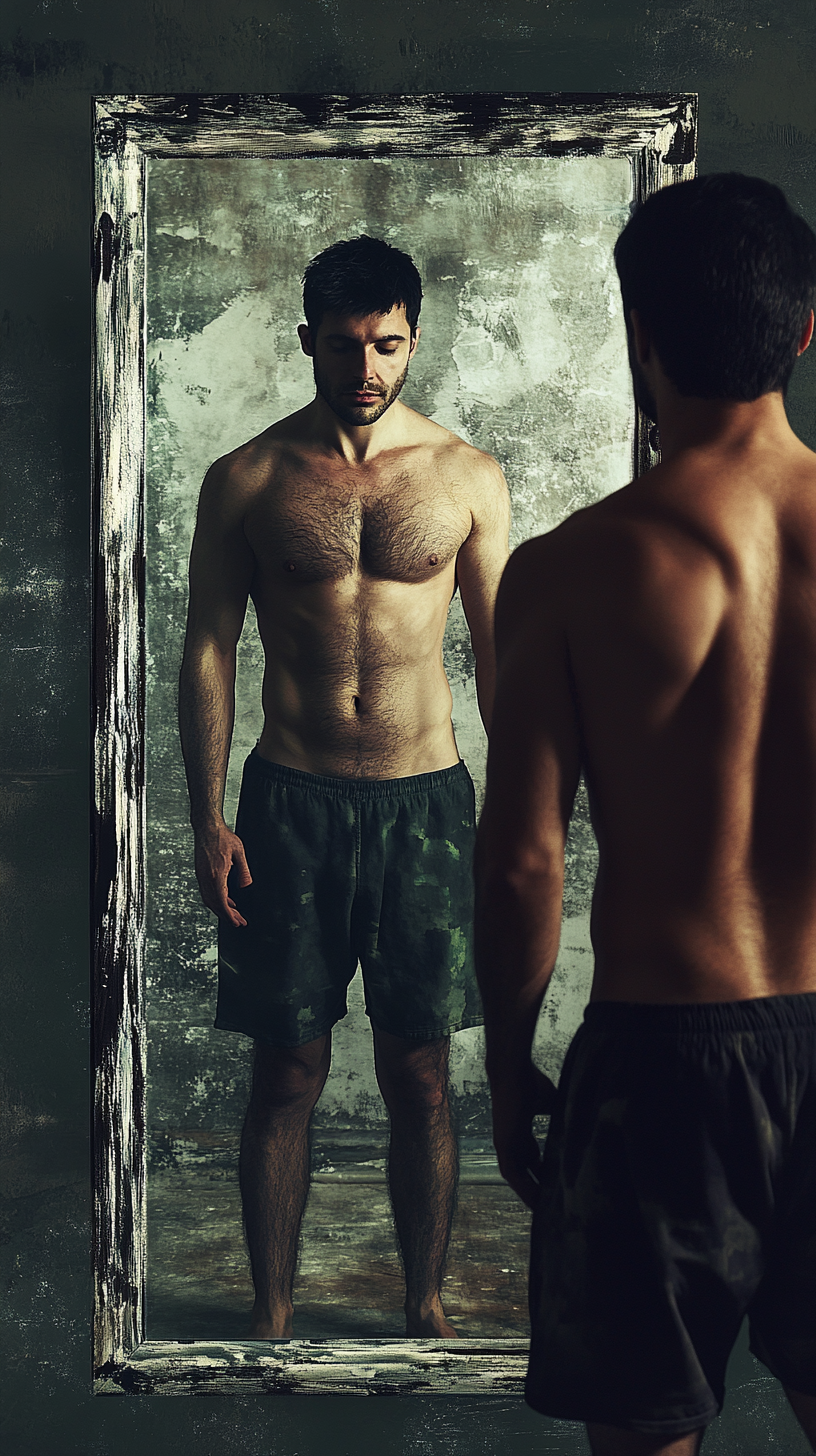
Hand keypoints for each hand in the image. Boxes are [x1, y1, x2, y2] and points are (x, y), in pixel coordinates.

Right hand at [193, 821, 251, 926]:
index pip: (221, 901)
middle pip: (215, 904)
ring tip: (234, 914)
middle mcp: (206, 878)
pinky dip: (217, 899)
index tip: (237, 922)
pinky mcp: (201, 873)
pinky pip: (208, 892)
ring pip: (210, 900)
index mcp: (216, 874)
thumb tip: (246, 886)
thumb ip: (244, 870)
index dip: (229, 914)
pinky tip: (227, 900)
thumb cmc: (223, 837)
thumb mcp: (239, 851)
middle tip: (240, 923)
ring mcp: (202, 876)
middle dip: (227, 916)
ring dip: (222, 909)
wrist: (206, 827)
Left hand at [490, 1061, 557, 1208]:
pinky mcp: (504, 1146)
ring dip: (530, 1194)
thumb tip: (584, 1117)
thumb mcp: (550, 1103)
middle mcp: (511, 1142)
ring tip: (546, 1213)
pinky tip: (535, 1202)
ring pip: (518, 1178)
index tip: (557, 1187)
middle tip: (553, 1209)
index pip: (532, 1160)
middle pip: (526, 1172)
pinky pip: (513, 1175)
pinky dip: (523, 1189)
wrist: (514, 1072)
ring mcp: (505, 1145)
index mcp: (521, 1132)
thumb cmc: (530, 1081)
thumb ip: (561, 1114)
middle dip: (538, 1189)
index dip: (543, 1174)